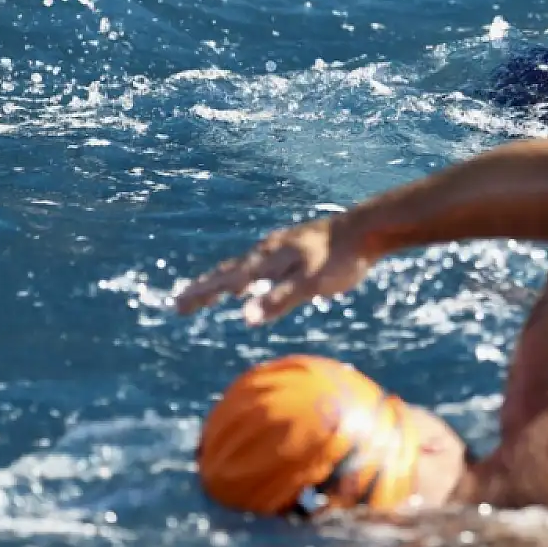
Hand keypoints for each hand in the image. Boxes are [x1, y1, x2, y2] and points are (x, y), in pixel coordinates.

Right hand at [174, 216, 374, 325]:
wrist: (369, 228)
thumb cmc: (342, 257)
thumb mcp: (312, 282)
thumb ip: (279, 299)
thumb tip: (245, 317)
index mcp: (268, 259)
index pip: (226, 279)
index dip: (203, 293)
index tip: (178, 306)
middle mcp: (270, 251)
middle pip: (229, 271)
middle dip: (205, 289)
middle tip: (181, 305)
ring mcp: (283, 247)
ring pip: (246, 265)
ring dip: (224, 281)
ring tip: (212, 293)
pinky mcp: (298, 248)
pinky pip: (264, 263)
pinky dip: (248, 274)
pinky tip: (256, 280)